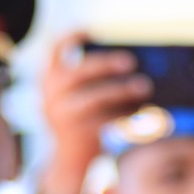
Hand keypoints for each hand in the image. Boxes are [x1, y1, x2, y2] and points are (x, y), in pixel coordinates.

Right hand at [41, 31, 151, 167]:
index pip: (55, 49)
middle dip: (106, 64)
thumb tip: (132, 64)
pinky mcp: (77, 136)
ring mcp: (62, 117)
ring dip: (122, 91)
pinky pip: (104, 120)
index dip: (73, 37)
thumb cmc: (82, 120)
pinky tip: (140, 110)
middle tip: (131, 61)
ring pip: (94, 99)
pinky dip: (125, 113)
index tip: (94, 32)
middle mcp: (50, 96)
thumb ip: (93, 80)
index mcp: (49, 79)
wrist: (70, 161)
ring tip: (145, 87)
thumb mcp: (79, 96)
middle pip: (78, 73)